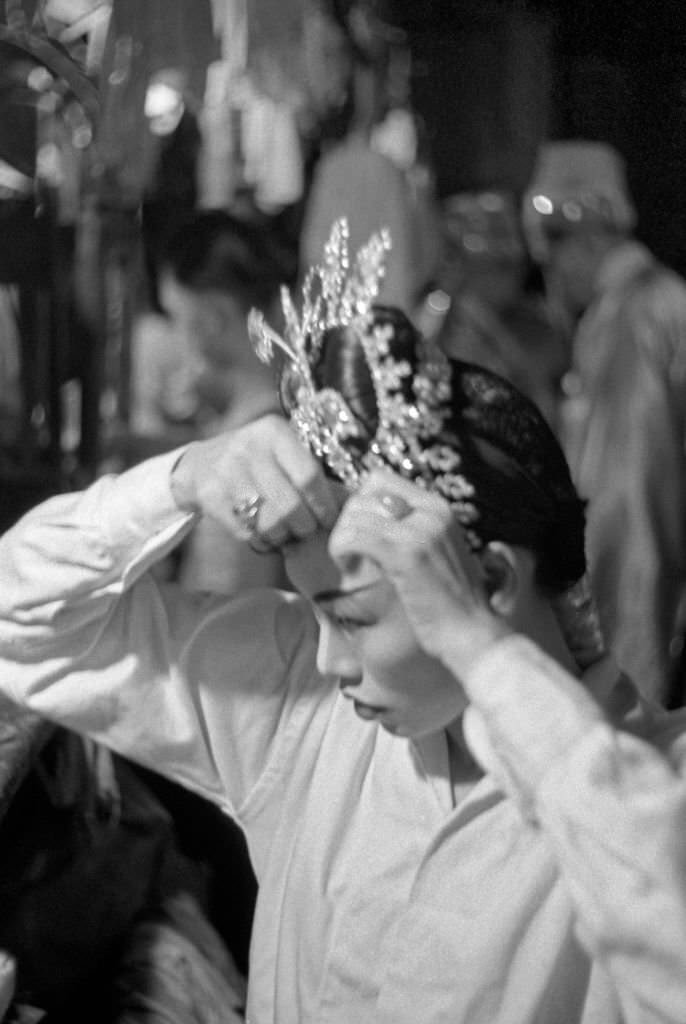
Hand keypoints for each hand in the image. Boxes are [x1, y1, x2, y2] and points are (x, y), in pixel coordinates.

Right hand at [170, 414, 340, 547]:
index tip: (330, 519)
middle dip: (305, 525)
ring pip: (269, 522)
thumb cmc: (256, 462)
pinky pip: (246, 531)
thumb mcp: (281, 454)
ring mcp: (227, 471)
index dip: (325, 504)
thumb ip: (310, 474)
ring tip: (284, 532)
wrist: (199, 465)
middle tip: (306, 530)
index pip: (309, 475)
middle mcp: (249, 447)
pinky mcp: (210, 495)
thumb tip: (350, 504)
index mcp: (274, 432)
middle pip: (291, 504)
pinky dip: (260, 540)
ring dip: (282, 535)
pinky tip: (262, 533)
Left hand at [329, 471, 510, 676]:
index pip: (381, 480)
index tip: (356, 528)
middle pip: (364, 495)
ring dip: (342, 538)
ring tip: (346, 561)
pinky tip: (346, 566)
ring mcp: (419, 531)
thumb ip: (413, 532)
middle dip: (347, 520)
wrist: (471, 633)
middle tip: (347, 547)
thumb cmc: (451, 603)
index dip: (359, 502)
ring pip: (356, 516)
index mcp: (439, 508)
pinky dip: (342, 550)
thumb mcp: (439, 553)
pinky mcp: (405, 555)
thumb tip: (371, 521)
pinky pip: (356, 537)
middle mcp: (431, 512)